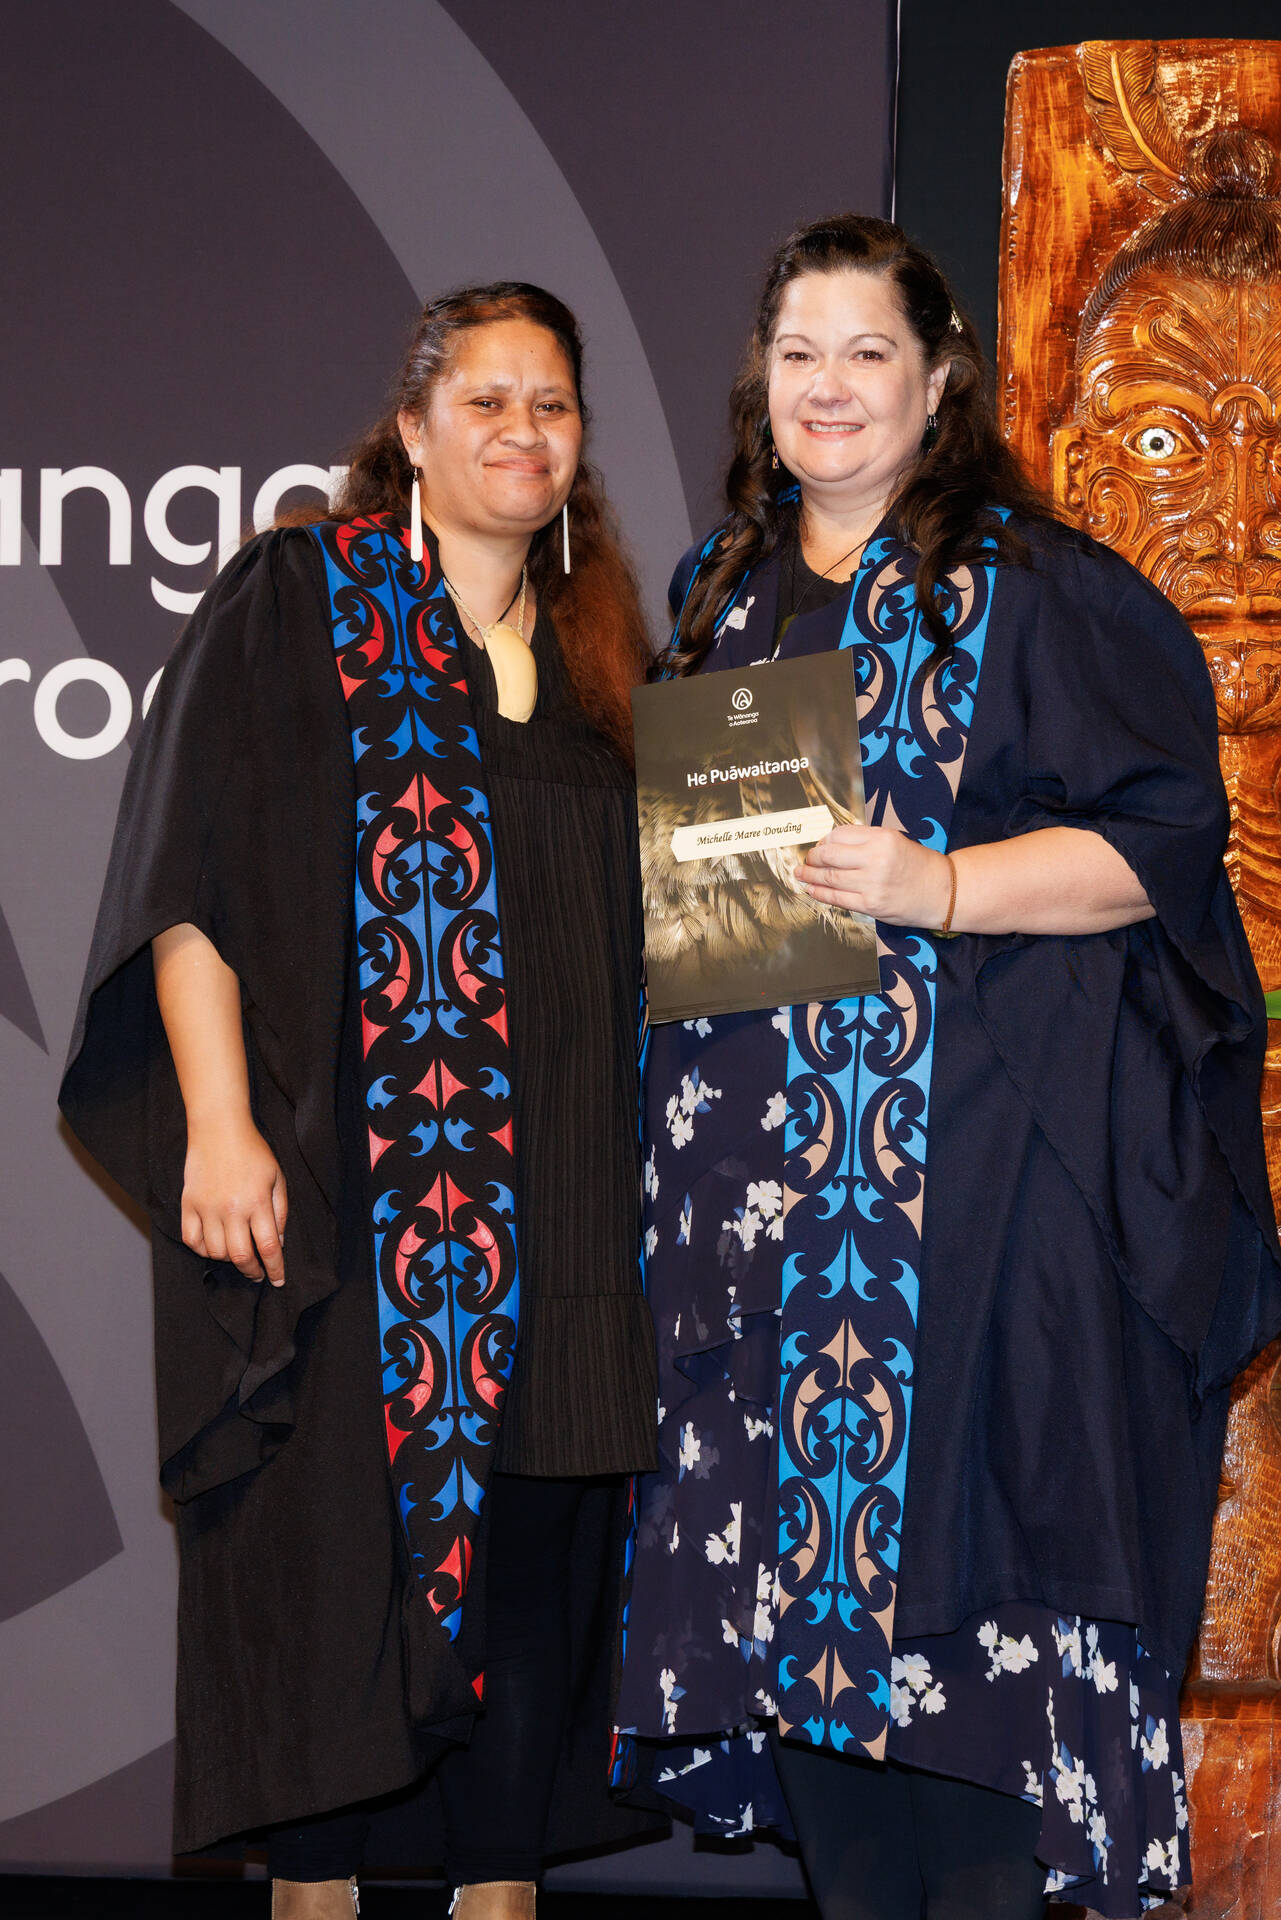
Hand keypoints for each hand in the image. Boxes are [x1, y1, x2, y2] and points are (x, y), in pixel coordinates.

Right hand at [180, 1117, 287, 1284]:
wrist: (219, 1129)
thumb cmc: (253, 1151)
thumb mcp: (277, 1178)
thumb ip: (280, 1211)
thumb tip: (279, 1242)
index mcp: (258, 1203)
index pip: (269, 1247)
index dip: (275, 1268)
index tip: (278, 1280)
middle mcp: (232, 1210)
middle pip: (241, 1257)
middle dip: (252, 1271)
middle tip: (258, 1273)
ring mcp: (207, 1208)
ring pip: (216, 1252)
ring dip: (229, 1260)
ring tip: (238, 1253)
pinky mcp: (189, 1204)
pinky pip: (192, 1240)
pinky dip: (203, 1250)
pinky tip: (214, 1246)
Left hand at [796, 824, 951, 927]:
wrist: (943, 891)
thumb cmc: (917, 865)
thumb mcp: (894, 841)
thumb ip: (864, 840)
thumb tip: (828, 844)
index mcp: (881, 838)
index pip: (838, 835)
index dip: (824, 841)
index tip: (820, 846)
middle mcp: (876, 859)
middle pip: (829, 855)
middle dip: (812, 858)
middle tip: (806, 861)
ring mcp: (872, 884)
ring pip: (829, 878)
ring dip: (809, 876)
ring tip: (800, 874)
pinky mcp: (871, 905)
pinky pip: (837, 898)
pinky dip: (819, 893)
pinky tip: (811, 889)